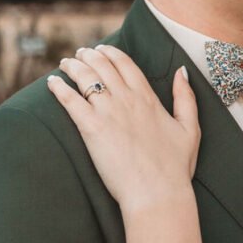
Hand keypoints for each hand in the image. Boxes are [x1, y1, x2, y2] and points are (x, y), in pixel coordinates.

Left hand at [47, 46, 199, 214]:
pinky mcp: (92, 128)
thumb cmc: (174, 167)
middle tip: (79, 54)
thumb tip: (182, 71)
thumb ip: (186, 97)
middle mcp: (127, 99)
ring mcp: (108, 112)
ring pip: (85, 78)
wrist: (157, 192)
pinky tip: (52, 83)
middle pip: (102, 66)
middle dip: (88, 55)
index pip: (125, 64)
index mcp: (148, 98)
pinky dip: (59, 89)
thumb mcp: (190, 128)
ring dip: (72, 66)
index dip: (110, 53)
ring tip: (64, 63)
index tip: (101, 49)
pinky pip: (71, 101)